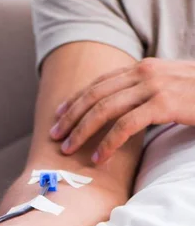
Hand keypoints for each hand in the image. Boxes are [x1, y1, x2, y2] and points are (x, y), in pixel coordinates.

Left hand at [49, 58, 194, 163]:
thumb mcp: (171, 87)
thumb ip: (146, 93)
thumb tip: (123, 109)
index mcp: (143, 67)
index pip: (98, 84)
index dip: (75, 101)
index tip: (58, 117)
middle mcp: (144, 72)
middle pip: (94, 95)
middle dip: (70, 117)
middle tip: (54, 136)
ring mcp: (154, 86)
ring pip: (104, 109)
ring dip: (82, 131)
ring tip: (68, 149)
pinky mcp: (165, 103)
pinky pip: (126, 125)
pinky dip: (108, 143)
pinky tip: (99, 158)